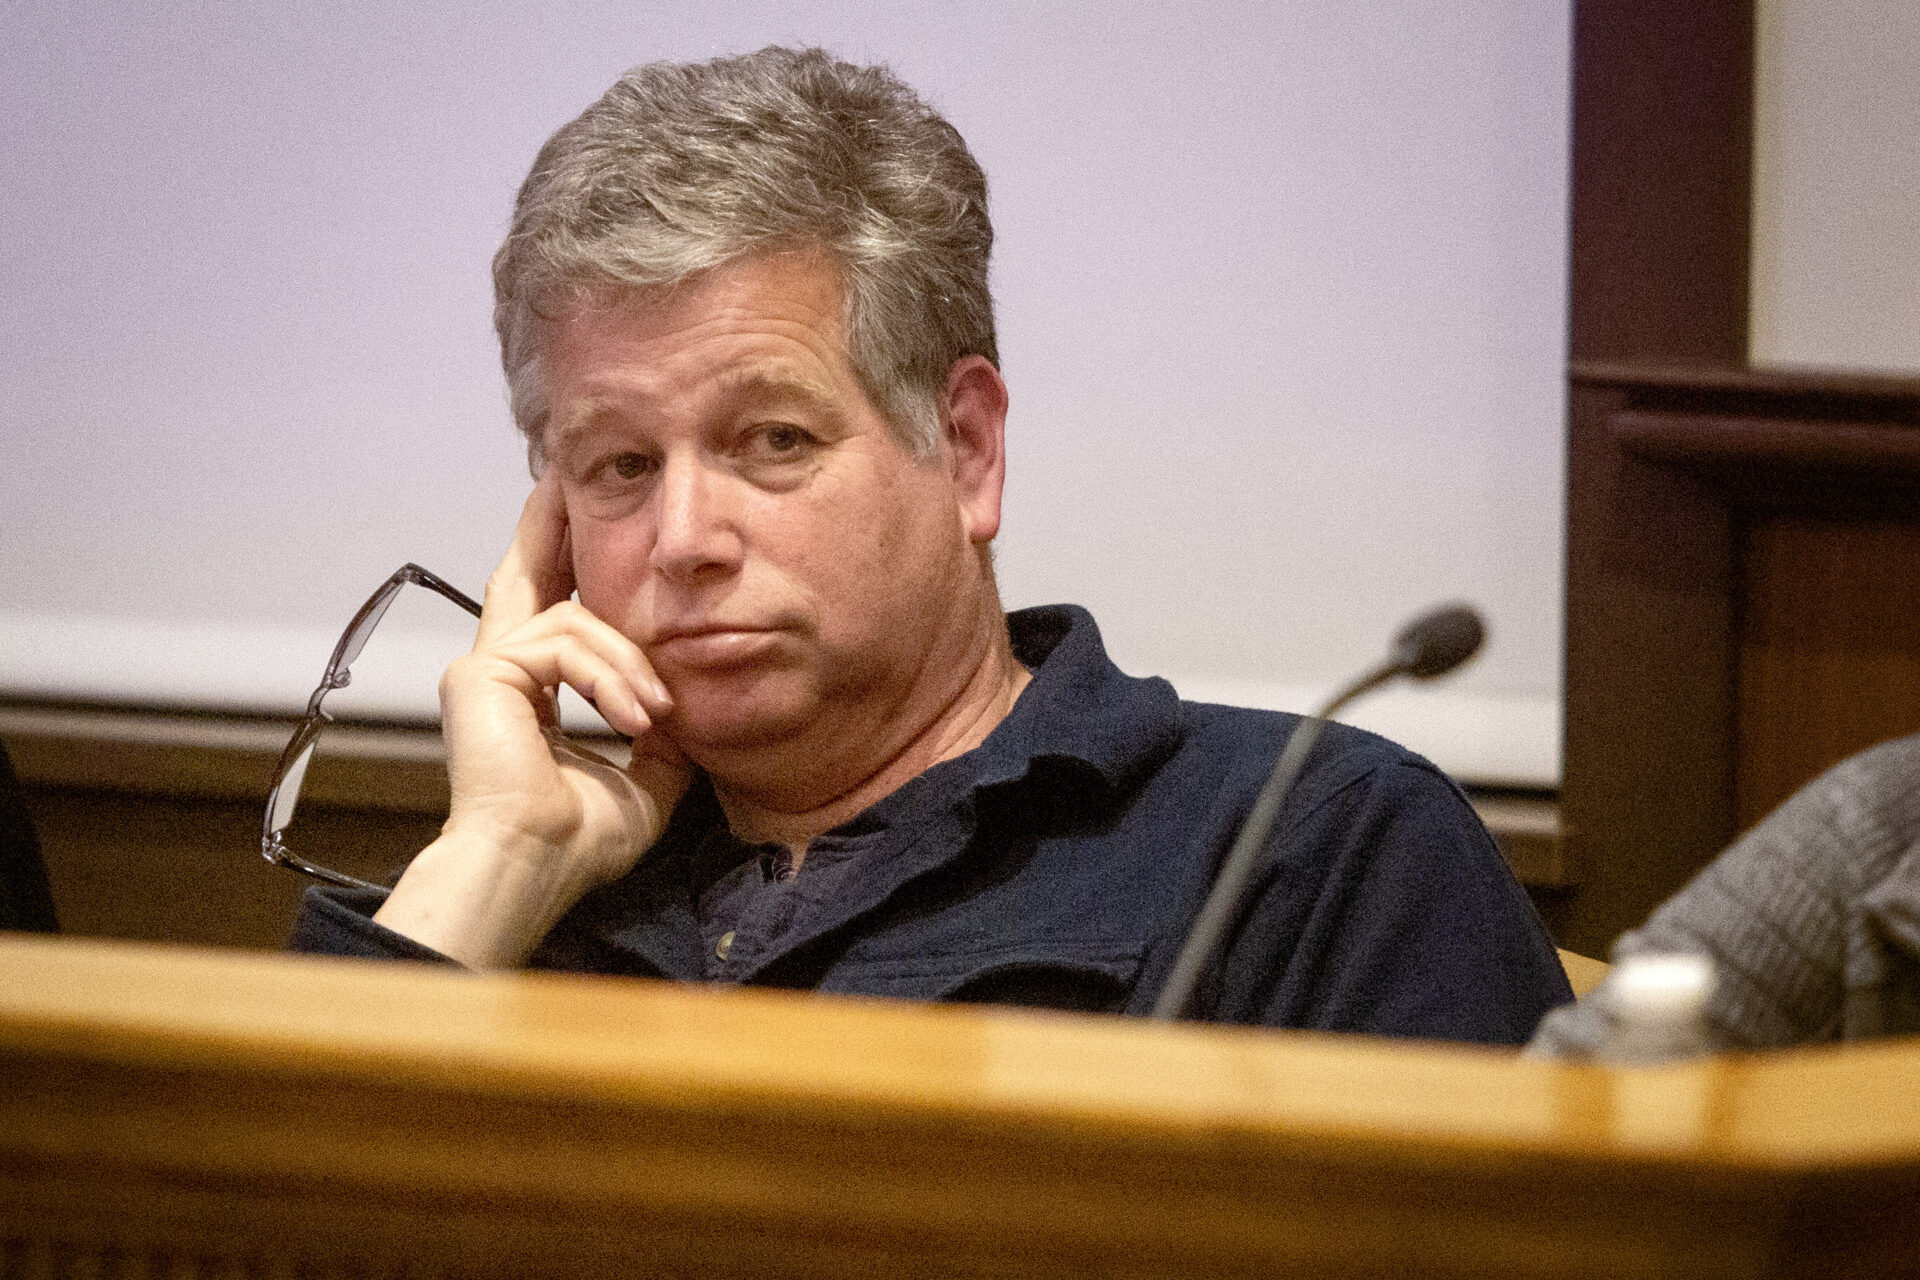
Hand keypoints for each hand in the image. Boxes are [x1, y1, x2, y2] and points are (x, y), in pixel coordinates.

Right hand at [373, 472, 690, 967]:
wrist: (534, 867)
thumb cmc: (578, 841)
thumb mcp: (645, 778)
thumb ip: (658, 732)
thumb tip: (687, 710)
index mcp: (525, 694)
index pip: (544, 612)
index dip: (559, 561)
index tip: (580, 519)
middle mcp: (494, 672)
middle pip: (522, 574)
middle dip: (548, 524)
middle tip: (565, 478)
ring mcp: (481, 669)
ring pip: (573, 620)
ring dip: (629, 664)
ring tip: (655, 716)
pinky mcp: (482, 673)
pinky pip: (564, 644)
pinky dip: (610, 678)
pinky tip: (634, 719)